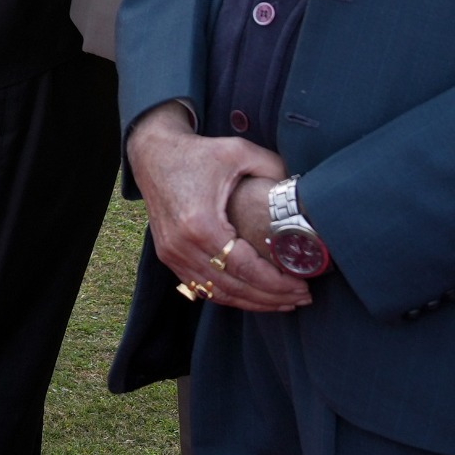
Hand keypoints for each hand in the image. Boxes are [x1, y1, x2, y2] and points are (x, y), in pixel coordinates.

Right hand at [125, 101, 310, 311]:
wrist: (152, 153)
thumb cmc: (195, 153)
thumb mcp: (238, 152)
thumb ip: (273, 168)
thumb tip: (300, 189)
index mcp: (201, 224)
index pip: (246, 269)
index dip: (277, 284)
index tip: (302, 286)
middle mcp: (183, 246)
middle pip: (235, 288)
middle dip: (272, 298)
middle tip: (301, 297)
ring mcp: (173, 254)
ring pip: (218, 294)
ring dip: (252, 302)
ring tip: (283, 301)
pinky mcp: (168, 256)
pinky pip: (202, 287)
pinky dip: (230, 297)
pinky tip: (253, 296)